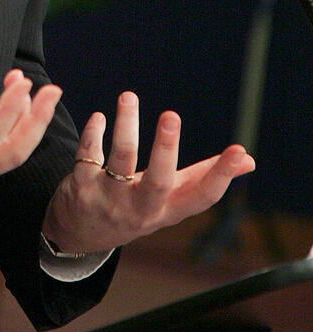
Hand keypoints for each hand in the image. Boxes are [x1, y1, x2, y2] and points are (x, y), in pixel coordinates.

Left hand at [42, 91, 254, 254]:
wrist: (82, 234)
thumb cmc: (137, 206)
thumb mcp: (171, 200)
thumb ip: (204, 177)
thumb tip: (249, 160)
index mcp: (168, 210)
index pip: (201, 197)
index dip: (221, 176)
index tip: (239, 151)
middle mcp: (141, 208)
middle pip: (158, 181)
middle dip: (165, 149)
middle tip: (172, 115)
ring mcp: (110, 200)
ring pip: (120, 160)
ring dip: (125, 126)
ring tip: (129, 96)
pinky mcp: (82, 189)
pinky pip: (87, 158)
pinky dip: (93, 135)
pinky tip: (99, 118)